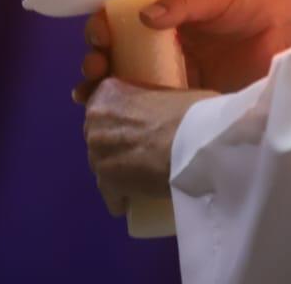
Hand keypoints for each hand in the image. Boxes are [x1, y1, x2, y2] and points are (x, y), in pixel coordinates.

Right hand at [73, 0, 290, 102]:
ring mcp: (170, 71)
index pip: (125, 10)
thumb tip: (145, 15)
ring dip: (99, 80)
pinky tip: (103, 109)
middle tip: (97, 59)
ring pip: (122, 76)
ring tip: (92, 86)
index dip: (105, 18)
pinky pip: (144, 105)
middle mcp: (163, 39)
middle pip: (116, 46)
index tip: (100, 29)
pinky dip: (119, 107)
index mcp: (171, 8)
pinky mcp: (180, 101)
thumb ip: (189, 0)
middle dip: (97, 51)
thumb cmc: (261, 6)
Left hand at [85, 78, 215, 213]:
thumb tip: (155, 109)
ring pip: (103, 165)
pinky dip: (123, 197)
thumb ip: (148, 98)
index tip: (134, 124)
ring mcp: (97, 155)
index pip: (101, 105)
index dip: (119, 117)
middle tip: (142, 148)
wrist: (196, 142)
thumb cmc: (188, 111)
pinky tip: (139, 196)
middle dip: (115, 143)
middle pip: (100, 136)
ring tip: (144, 174)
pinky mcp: (106, 184)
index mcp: (107, 93)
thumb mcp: (166, 91)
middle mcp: (94, 122)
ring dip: (118, 170)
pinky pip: (111, 195)